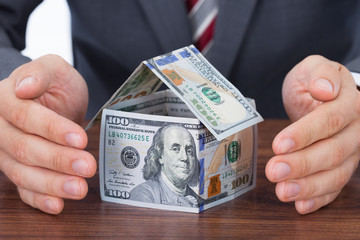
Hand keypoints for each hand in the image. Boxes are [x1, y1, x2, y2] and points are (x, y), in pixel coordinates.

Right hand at [0, 55, 96, 213]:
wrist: (55, 99)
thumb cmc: (55, 84)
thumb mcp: (54, 68)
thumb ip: (41, 73)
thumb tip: (24, 86)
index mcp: (6, 100)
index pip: (25, 117)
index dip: (52, 129)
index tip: (79, 138)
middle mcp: (1, 128)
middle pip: (25, 148)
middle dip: (58, 160)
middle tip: (87, 166)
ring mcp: (7, 152)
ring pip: (22, 172)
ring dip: (52, 183)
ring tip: (79, 188)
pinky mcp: (19, 169)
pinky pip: (23, 189)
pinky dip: (40, 199)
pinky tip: (57, 205)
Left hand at [265, 55, 359, 213]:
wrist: (323, 95)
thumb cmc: (314, 82)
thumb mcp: (313, 67)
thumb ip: (319, 73)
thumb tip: (325, 88)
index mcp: (349, 103)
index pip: (329, 120)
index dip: (304, 134)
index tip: (278, 145)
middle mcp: (356, 130)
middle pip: (333, 151)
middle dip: (302, 164)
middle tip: (273, 171)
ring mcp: (352, 152)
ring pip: (336, 174)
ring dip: (309, 186)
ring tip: (283, 192)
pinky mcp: (343, 166)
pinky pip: (336, 187)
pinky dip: (319, 198)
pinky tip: (300, 205)